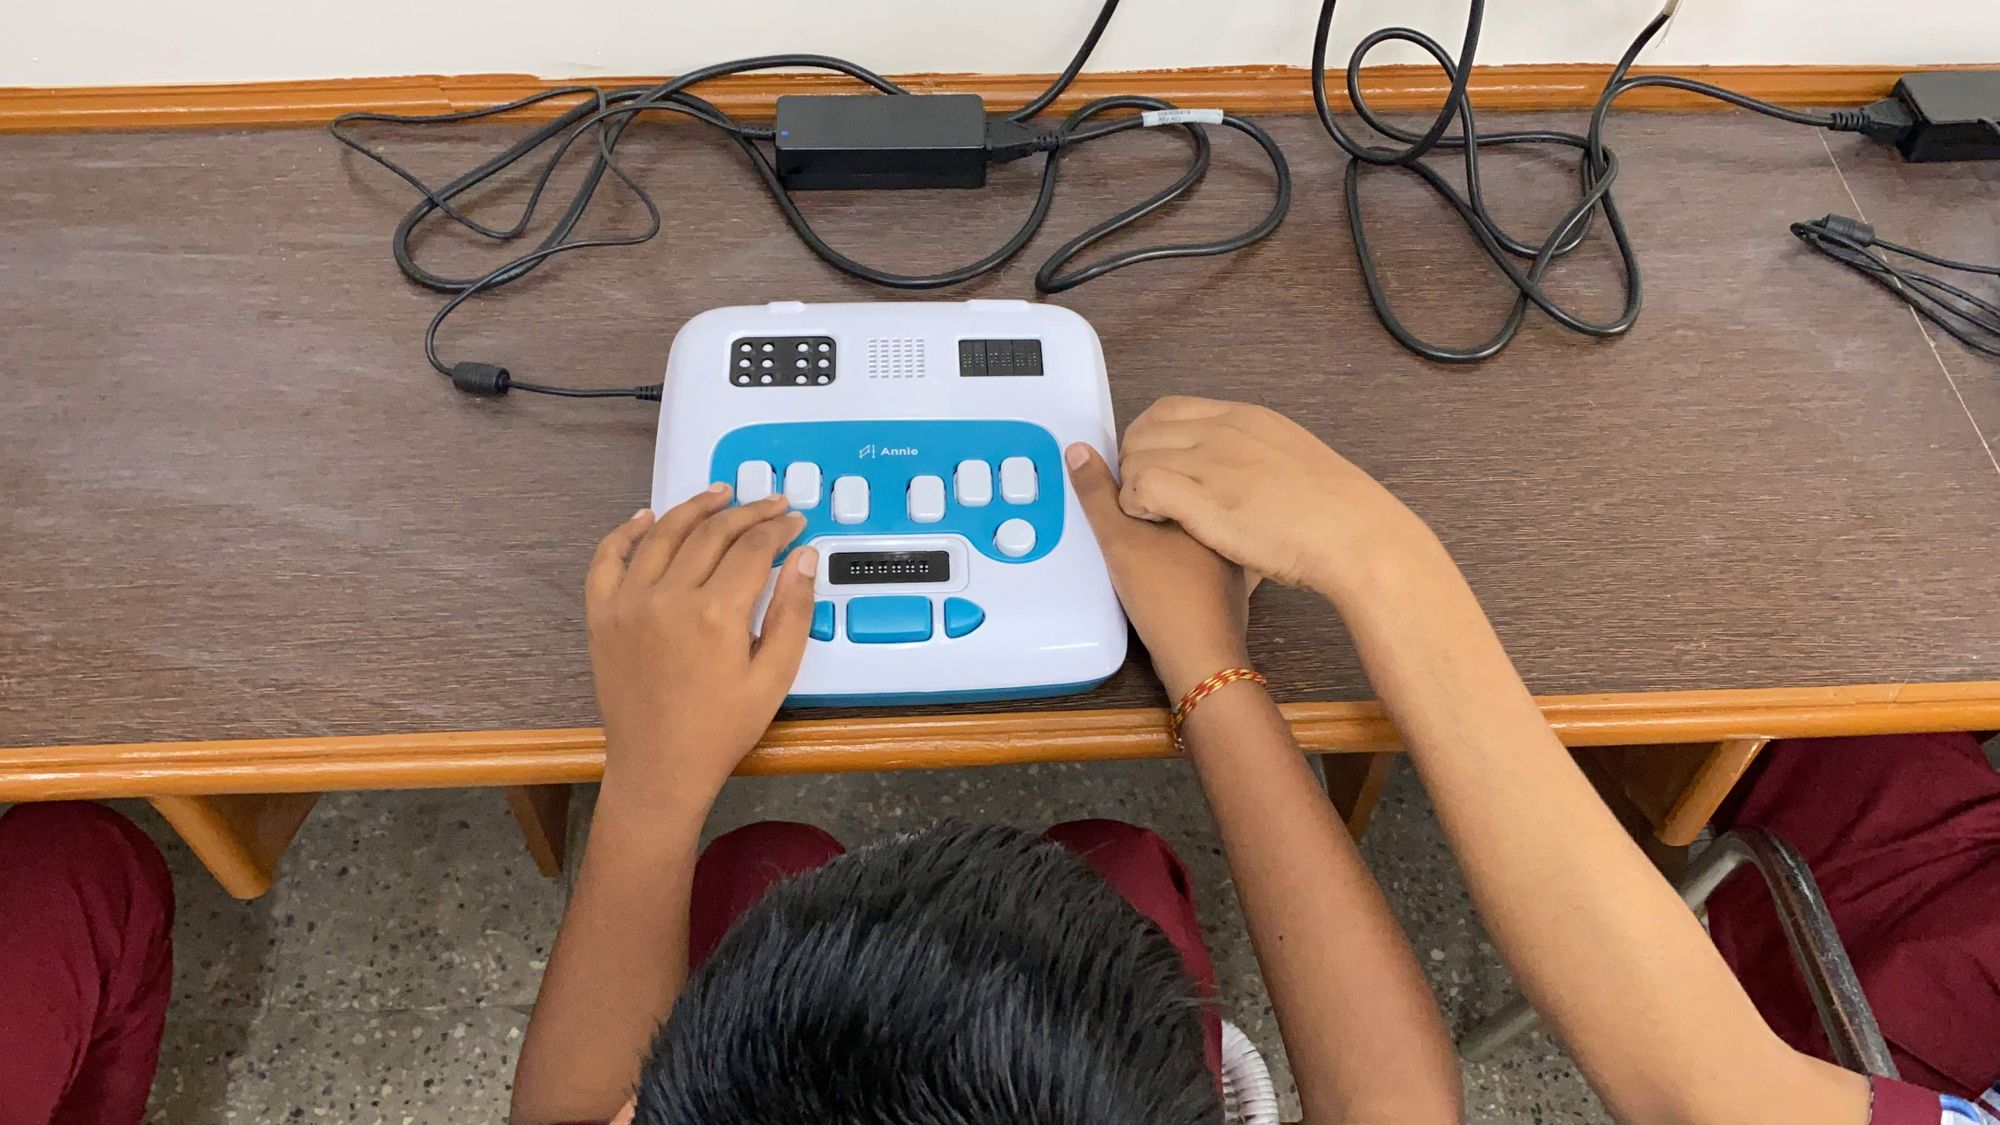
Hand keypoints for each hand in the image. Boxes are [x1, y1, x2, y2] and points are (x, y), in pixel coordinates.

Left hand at [584, 488, 816, 808]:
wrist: (659, 767)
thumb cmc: (722, 729)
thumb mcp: (774, 677)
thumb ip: (793, 612)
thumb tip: (805, 557)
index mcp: (716, 614)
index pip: (753, 548)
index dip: (778, 528)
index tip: (795, 521)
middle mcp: (668, 597)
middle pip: (712, 533)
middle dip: (747, 513)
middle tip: (770, 503)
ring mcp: (628, 603)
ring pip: (664, 534)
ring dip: (695, 508)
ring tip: (720, 494)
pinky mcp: (601, 615)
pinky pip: (608, 558)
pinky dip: (628, 532)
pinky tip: (649, 516)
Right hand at [1067, 442, 1252, 699]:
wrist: (1199, 657)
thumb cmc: (1166, 596)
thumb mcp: (1120, 539)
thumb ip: (1097, 495)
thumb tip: (1081, 451)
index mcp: (1207, 497)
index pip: (1166, 465)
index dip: (1132, 474)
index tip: (1112, 492)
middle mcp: (1226, 519)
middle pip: (1180, 493)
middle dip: (1151, 499)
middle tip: (1120, 518)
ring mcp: (1232, 551)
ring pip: (1191, 522)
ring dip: (1166, 526)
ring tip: (1137, 544)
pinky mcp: (1230, 579)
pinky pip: (1201, 551)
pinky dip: (1181, 554)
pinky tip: (1164, 568)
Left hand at [1113, 396, 1439, 602]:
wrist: (1356, 535)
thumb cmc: (1335, 513)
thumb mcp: (1293, 458)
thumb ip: (1257, 454)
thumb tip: (1241, 469)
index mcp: (1246, 418)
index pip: (1168, 409)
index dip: (1148, 438)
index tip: (1155, 466)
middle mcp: (1223, 431)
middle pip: (1144, 432)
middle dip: (1134, 463)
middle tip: (1147, 498)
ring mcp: (1212, 462)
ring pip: (1136, 458)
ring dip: (1133, 487)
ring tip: (1152, 515)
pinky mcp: (1202, 499)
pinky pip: (1140, 488)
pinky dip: (1135, 505)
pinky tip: (1153, 522)